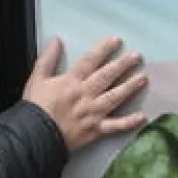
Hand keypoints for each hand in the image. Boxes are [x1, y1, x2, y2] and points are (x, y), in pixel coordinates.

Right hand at [22, 36, 147, 150]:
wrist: (34, 136)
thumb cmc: (35, 108)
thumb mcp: (36, 79)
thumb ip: (47, 58)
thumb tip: (55, 40)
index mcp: (71, 82)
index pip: (90, 61)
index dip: (104, 49)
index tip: (116, 40)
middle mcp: (85, 95)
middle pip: (106, 76)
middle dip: (122, 65)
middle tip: (137, 57)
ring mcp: (92, 113)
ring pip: (114, 97)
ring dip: (129, 87)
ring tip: (143, 78)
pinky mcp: (95, 130)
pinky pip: (114, 126)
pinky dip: (128, 122)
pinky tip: (142, 117)